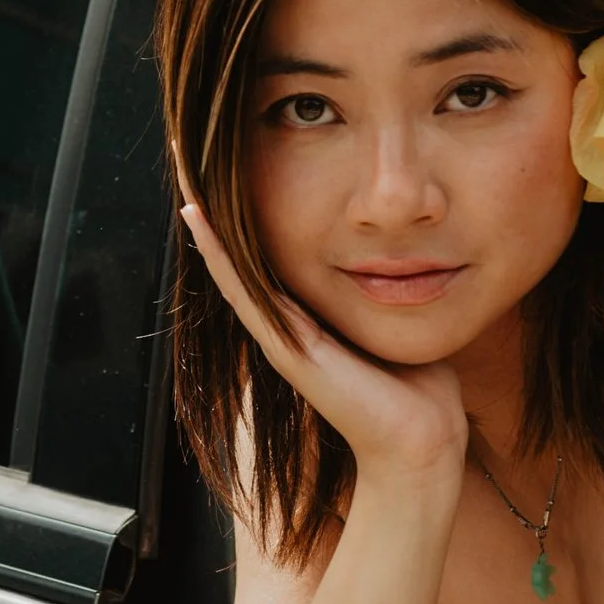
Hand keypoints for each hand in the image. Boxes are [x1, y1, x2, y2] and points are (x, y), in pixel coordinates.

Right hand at [179, 199, 465, 486]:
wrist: (420, 443)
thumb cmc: (422, 392)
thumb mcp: (400, 325)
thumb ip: (394, 295)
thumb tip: (413, 260)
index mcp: (311, 321)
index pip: (272, 261)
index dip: (249, 220)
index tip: (232, 172)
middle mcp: (286, 327)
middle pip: (243, 261)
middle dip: (219, 214)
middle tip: (189, 160)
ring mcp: (279, 337)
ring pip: (231, 268)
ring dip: (205, 225)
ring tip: (181, 176)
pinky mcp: (284, 346)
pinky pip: (243, 289)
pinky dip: (217, 252)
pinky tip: (196, 216)